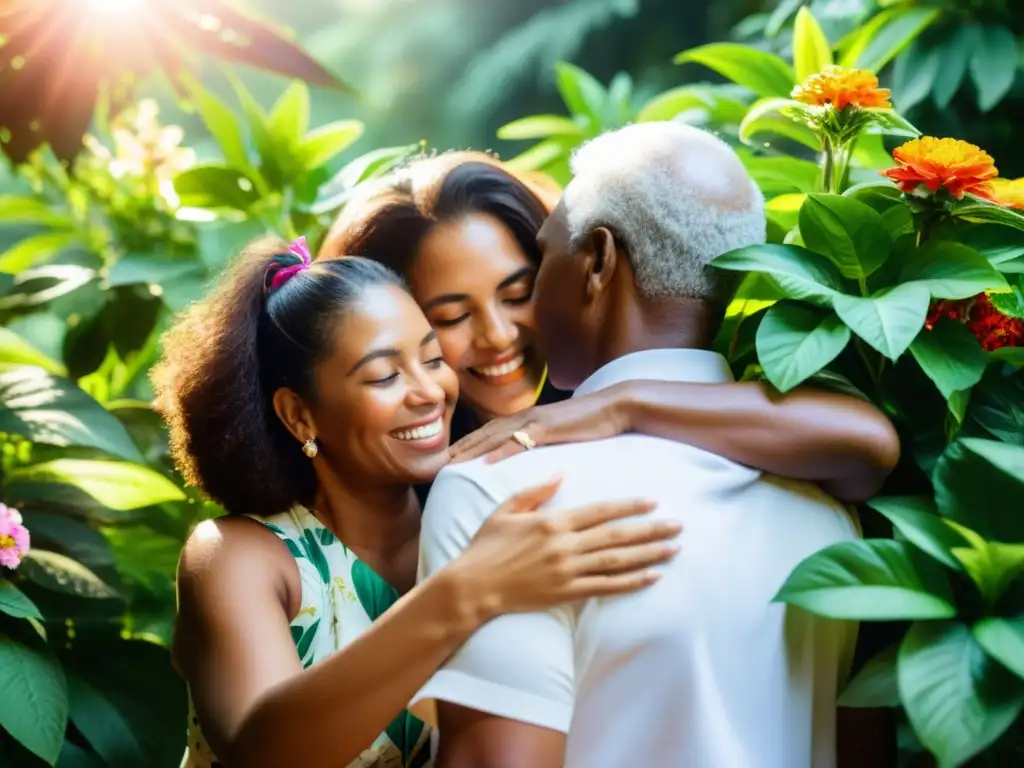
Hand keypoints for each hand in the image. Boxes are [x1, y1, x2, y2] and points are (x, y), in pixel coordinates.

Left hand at [448, 386, 629, 463]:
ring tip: (453, 462)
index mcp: (531, 418)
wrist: (617, 407)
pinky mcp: (549, 429)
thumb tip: (538, 450)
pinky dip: (501, 451)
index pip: (494, 431)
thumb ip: (548, 438)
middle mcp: (528, 417)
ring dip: (473, 449)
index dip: (472, 442)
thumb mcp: (565, 432)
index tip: (454, 455)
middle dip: (464, 446)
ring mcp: (537, 421)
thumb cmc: (595, 421)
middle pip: (487, 432)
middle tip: (442, 461)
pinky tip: (486, 462)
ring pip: (496, 436)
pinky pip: (520, 441)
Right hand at [455, 476, 679, 616]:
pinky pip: (606, 588)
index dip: (629, 506)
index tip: (652, 502)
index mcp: (552, 522)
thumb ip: (535, 491)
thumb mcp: (505, 510)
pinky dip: (631, 583)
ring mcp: (567, 571)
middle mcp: (565, 546)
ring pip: (617, 562)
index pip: (600, 511)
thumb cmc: (486, 546)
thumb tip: (561, 473)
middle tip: (678, 525)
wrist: (473, 587)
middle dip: (650, 530)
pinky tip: (652, 577)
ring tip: (673, 549)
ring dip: (649, 555)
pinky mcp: (566, 594)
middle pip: (617, 536)